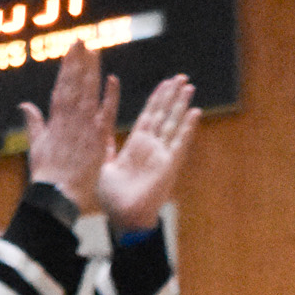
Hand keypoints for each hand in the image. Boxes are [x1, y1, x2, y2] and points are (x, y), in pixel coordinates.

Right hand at [20, 39, 119, 211]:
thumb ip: (34, 123)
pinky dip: (109, 97)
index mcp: (55, 120)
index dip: (68, 67)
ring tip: (94, 50)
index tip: (72, 50)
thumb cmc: (46, 175)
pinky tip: (112, 80)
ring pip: (88, 93)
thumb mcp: (37, 146)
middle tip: (83, 40)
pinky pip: (105, 114)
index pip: (62, 87)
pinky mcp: (97, 139)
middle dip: (78, 61)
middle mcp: (69, 119)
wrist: (56, 195)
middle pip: (75, 84)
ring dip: (91, 70)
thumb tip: (25, 105)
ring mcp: (83, 128)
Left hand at [96, 74, 200, 230]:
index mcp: (135, 146)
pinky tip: (195, 112)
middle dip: (172, 96)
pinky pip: (180, 142)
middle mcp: (151, 148)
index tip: (165, 83)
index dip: (157, 99)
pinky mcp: (169, 165)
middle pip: (164, 115)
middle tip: (182, 77)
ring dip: (181, 105)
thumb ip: (107, 145)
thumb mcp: (104, 165)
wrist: (122, 217)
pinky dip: (187, 127)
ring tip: (189, 87)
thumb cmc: (112, 198)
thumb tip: (99, 128)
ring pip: (173, 123)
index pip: (149, 115)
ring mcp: (161, 155)